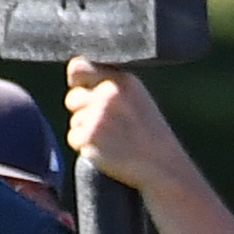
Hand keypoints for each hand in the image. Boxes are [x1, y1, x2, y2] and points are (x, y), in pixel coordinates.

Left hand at [65, 60, 190, 198]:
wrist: (161, 165)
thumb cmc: (149, 134)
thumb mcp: (137, 97)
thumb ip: (110, 85)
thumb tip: (75, 78)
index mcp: (121, 80)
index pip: (79, 68)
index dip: (77, 81)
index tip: (82, 91)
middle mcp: (108, 94)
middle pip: (72, 98)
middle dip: (82, 112)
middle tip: (105, 126)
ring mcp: (97, 115)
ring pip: (74, 120)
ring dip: (86, 132)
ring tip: (112, 140)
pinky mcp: (89, 136)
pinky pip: (73, 138)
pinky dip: (85, 147)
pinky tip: (106, 150)